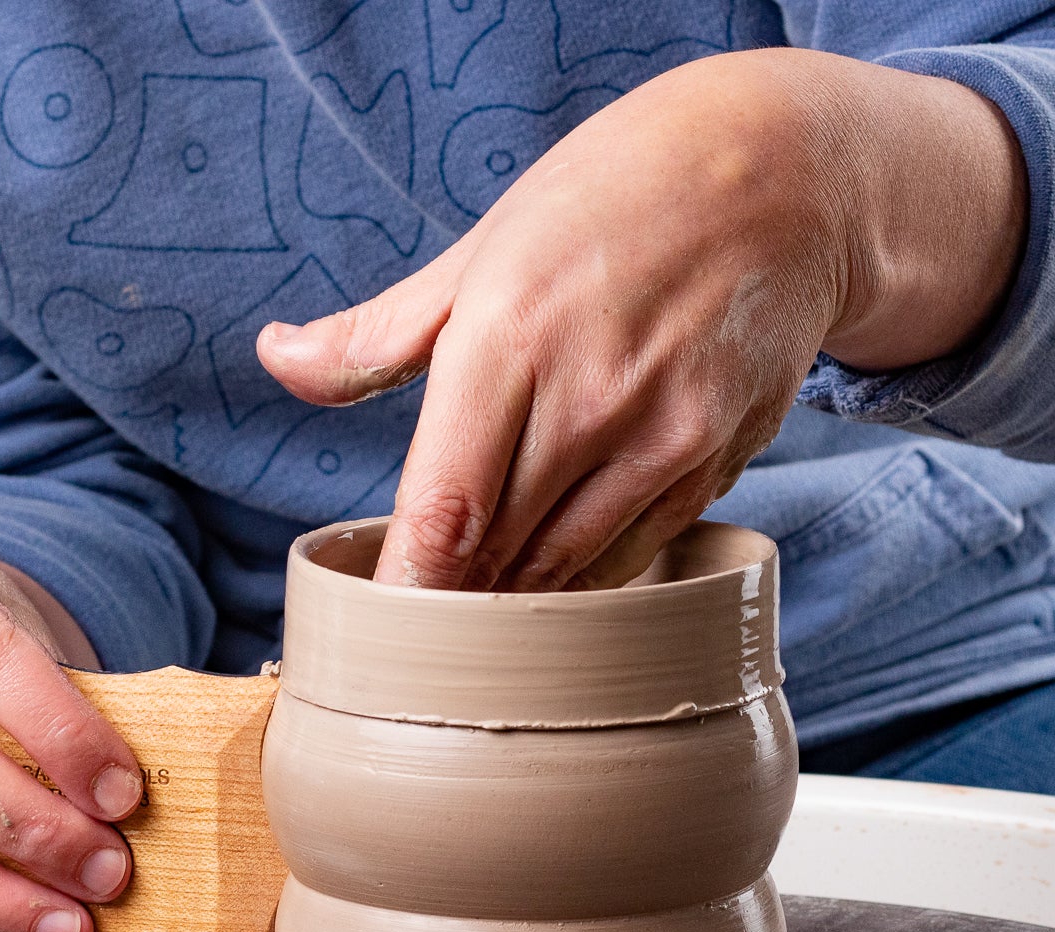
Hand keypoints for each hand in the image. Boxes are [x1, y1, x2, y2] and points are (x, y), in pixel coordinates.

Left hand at [259, 48, 1025, 590]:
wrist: (778, 174)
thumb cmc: (606, 205)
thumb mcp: (479, 252)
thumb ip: (373, 334)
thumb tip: (275, 358)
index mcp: (508, 340)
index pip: (444, 512)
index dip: (409, 591)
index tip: (377, 634)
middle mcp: (591, 399)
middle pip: (500, 558)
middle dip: (454, 604)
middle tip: (416, 633)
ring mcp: (665, 436)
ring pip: (568, 572)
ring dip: (517, 603)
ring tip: (480, 616)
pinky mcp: (717, 460)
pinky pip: (634, 554)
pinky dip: (585, 578)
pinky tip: (556, 577)